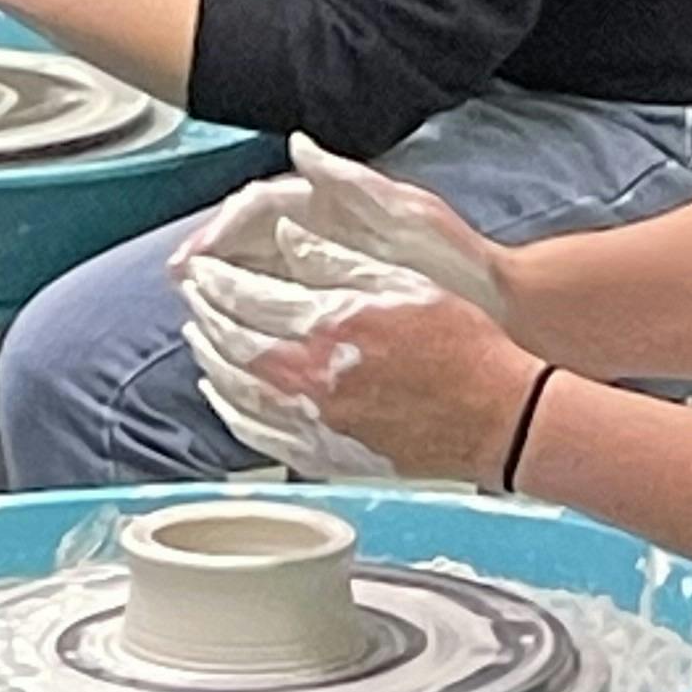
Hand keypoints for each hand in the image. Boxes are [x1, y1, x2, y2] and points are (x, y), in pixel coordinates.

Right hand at [175, 135, 507, 320]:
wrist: (499, 307)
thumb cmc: (456, 260)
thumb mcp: (408, 211)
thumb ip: (352, 180)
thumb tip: (298, 146)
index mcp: (331, 209)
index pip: (258, 208)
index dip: (221, 229)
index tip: (195, 256)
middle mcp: (323, 238)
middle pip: (248, 244)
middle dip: (211, 263)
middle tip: (183, 288)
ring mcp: (329, 275)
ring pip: (260, 281)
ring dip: (226, 295)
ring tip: (200, 315)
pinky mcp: (340, 312)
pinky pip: (286, 317)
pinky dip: (261, 328)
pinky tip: (244, 345)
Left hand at [178, 222, 541, 485]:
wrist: (498, 416)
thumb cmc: (461, 345)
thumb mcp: (399, 281)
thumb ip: (333, 258)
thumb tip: (286, 236)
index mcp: (322, 326)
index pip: (243, 298)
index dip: (216, 280)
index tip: (202, 270)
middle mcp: (307, 378)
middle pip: (229, 343)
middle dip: (205, 316)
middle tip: (193, 298)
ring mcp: (313, 423)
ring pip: (236, 390)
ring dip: (209, 360)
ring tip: (200, 339)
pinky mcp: (326, 455)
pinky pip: (258, 434)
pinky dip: (231, 411)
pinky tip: (225, 397)